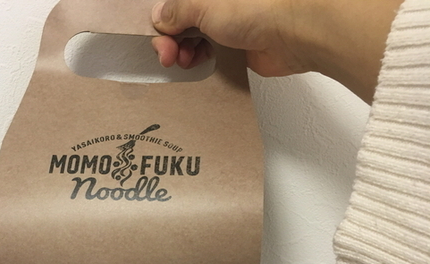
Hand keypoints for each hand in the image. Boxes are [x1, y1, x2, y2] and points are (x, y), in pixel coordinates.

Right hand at [151, 0, 403, 102]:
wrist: (298, 31)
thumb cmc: (261, 7)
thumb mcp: (204, 4)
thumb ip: (177, 10)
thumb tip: (159, 16)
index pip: (176, 3)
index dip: (162, 19)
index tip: (156, 35)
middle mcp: (218, 4)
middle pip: (182, 21)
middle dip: (170, 39)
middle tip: (168, 55)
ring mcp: (229, 23)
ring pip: (194, 39)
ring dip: (183, 52)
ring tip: (185, 62)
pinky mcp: (238, 46)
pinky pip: (210, 54)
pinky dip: (200, 61)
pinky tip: (198, 66)